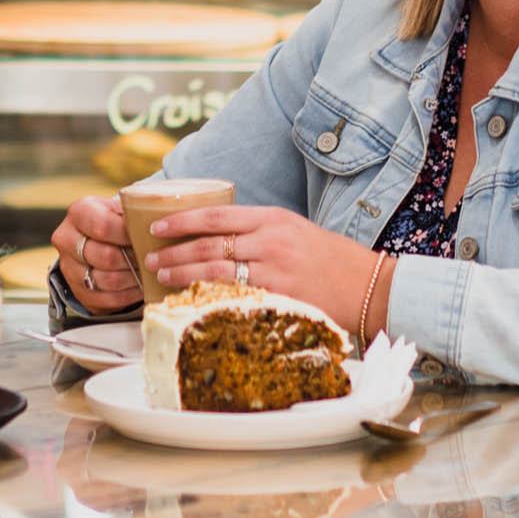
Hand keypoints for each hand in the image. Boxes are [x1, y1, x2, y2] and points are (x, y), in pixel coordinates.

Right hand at [51, 195, 142, 313]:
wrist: (94, 241)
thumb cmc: (113, 222)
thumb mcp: (119, 209)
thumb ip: (133, 212)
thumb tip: (154, 223)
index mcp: (78, 213)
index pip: (103, 226)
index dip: (128, 234)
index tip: (147, 236)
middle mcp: (66, 240)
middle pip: (106, 256)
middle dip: (134, 259)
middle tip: (153, 258)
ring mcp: (69, 268)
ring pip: (108, 280)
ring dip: (134, 278)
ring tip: (149, 272)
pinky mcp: (78, 291)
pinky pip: (108, 299)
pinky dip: (129, 294)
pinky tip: (141, 286)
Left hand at [147, 204, 378, 336]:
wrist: (368, 286)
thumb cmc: (328, 258)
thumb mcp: (292, 230)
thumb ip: (256, 231)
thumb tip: (213, 237)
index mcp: (272, 218)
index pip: (216, 216)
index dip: (182, 222)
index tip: (158, 227)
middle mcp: (270, 242)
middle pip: (209, 246)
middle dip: (174, 253)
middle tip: (151, 259)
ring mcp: (274, 272)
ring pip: (215, 273)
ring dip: (183, 275)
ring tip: (162, 278)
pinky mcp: (278, 299)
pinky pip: (233, 298)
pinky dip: (207, 299)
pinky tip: (191, 301)